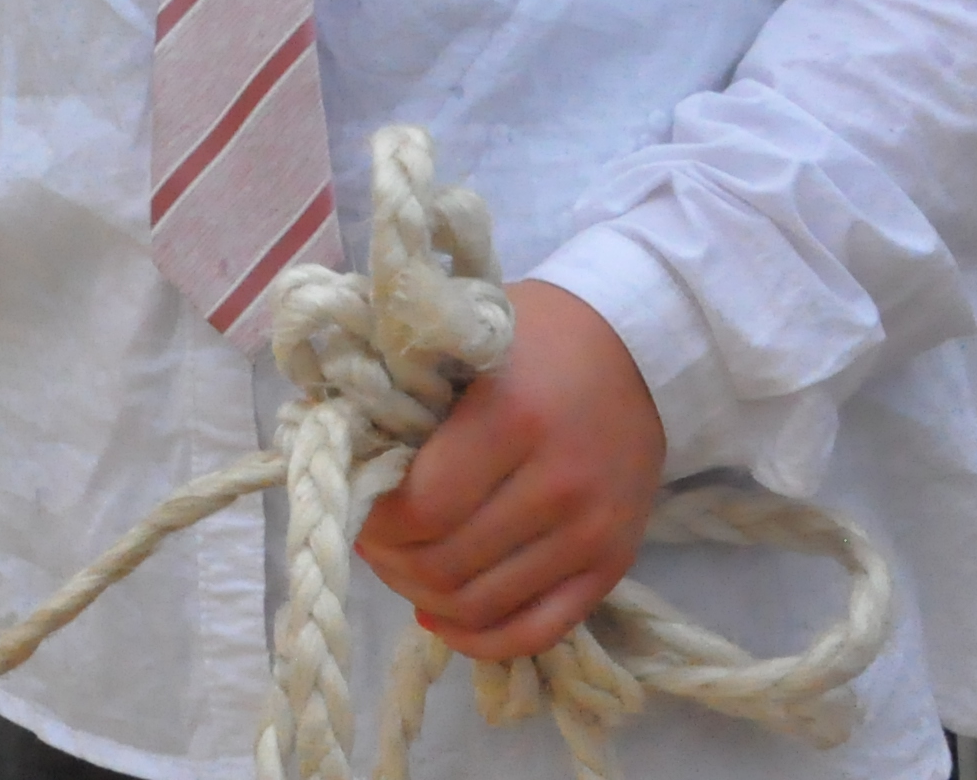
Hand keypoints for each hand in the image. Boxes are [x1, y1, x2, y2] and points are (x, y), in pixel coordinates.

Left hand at [352, 280, 664, 663]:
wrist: (640, 352)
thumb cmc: (534, 338)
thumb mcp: (462, 343)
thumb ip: (402, 396)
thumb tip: (337, 453)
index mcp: (513, 419)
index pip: (422, 508)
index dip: (374, 519)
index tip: (354, 501)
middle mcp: (559, 486)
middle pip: (445, 565)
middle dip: (390, 560)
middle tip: (371, 537)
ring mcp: (592, 534)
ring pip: (481, 605)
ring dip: (423, 597)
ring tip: (402, 566)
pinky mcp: (613, 566)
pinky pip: (538, 631)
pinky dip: (480, 638)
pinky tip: (443, 618)